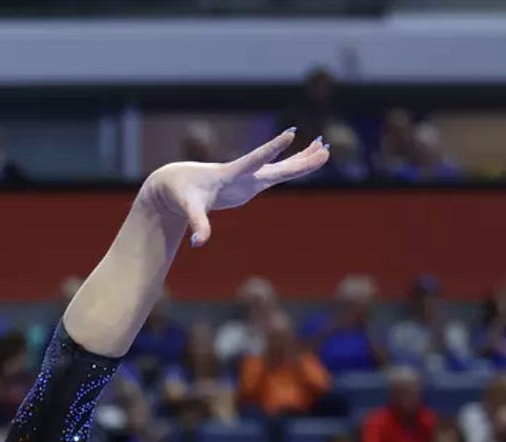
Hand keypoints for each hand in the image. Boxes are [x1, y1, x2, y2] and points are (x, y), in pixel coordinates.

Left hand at [140, 129, 329, 247]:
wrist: (179, 182)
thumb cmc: (182, 193)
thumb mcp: (189, 209)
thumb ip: (197, 224)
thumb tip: (198, 243)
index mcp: (231, 174)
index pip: (254, 160)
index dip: (271, 148)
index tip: (290, 134)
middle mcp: (245, 173)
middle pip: (277, 166)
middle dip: (299, 159)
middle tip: (324, 148)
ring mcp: (250, 178)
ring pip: (281, 168)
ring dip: (303, 160)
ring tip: (325, 149)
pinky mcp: (252, 183)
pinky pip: (278, 174)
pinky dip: (294, 167)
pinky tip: (310, 160)